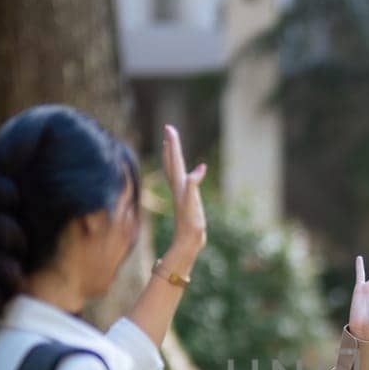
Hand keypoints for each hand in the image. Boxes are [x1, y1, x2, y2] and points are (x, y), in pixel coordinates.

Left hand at [162, 125, 207, 260]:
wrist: (187, 242)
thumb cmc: (190, 223)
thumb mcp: (192, 202)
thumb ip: (194, 184)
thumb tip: (200, 168)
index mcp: (179, 184)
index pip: (175, 159)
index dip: (173, 144)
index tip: (169, 127)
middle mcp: (178, 186)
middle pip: (171, 162)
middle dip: (170, 146)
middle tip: (169, 129)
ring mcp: (181, 194)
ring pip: (174, 170)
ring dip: (172, 156)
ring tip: (171, 146)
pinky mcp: (186, 201)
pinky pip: (183, 180)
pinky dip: (184, 172)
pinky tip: (189, 173)